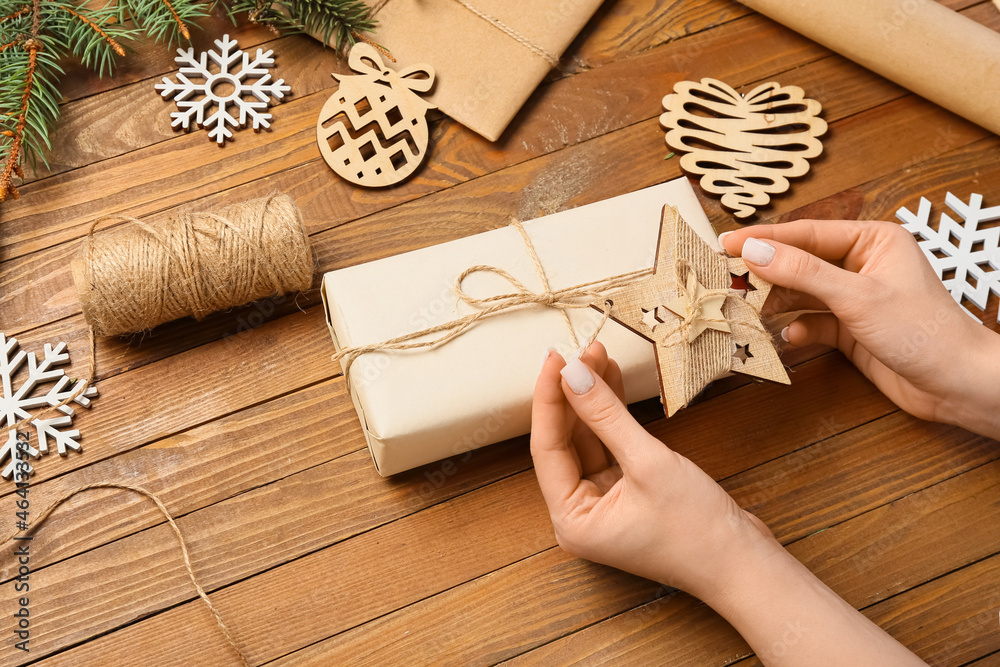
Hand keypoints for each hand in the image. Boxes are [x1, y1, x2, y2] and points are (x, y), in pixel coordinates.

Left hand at [530, 342, 924, 664]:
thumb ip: (606, 415)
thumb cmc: (697, 528)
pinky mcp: (626, 493)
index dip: (549, 398)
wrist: (744, 564)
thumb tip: (572, 374)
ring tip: (598, 356)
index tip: (557, 357)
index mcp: (571, 519)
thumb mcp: (647, 462)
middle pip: (565, 441)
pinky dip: (611, 416)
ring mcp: (603, 503)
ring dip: (593, 400)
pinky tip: (612, 382)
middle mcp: (579, 513)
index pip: (547, 447)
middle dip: (573, 394)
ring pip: (588, 440)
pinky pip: (610, 446)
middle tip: (584, 350)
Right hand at [720, 220, 999, 437]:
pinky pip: (812, 322)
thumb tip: (754, 250)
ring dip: (777, 302)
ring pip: (802, 293)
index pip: (806, 232)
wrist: (956, 384)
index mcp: (872, 240)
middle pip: (800, 261)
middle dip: (766, 272)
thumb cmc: (923, 331)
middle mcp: (862, 264)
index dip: (763, 238)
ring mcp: (856, 297)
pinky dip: (797, 329)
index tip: (726, 243)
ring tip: (748, 307)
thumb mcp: (856, 297)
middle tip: (728, 278)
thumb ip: (802, 272)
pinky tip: (787, 338)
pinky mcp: (851, 328)